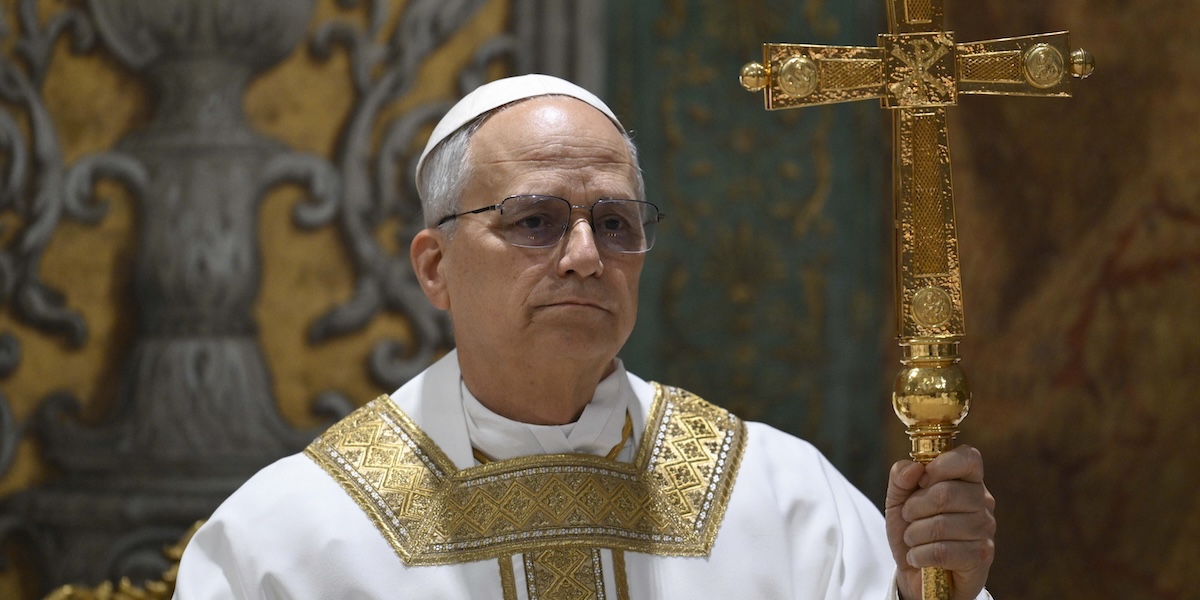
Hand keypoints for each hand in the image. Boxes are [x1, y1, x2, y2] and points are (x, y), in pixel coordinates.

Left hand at [885, 445, 995, 599]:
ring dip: (914, 534)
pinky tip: (918, 557)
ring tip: (912, 540)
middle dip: (914, 507)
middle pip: (945, 493)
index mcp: (967, 480)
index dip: (940, 465)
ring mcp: (985, 529)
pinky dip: (920, 555)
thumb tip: (915, 467)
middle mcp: (982, 501)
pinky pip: (943, 551)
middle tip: (908, 517)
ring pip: (941, 524)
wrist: (917, 573)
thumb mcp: (898, 500)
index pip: (969, 457)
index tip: (921, 480)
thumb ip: (900, 477)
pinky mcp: (981, 556)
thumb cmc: (913, 530)